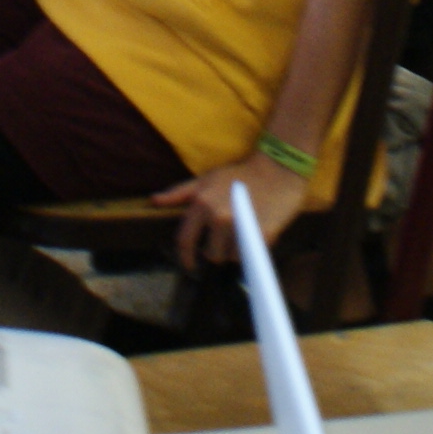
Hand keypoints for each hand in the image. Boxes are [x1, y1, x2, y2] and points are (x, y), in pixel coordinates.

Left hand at [155, 154, 307, 266]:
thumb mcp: (207, 178)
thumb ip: (180, 192)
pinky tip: (255, 235)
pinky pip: (249, 256)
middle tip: (227, 239)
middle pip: (211, 254)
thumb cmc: (240, 173)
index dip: (185, 257)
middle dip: (217, 250)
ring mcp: (240, 226)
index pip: (185, 240)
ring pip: (230, 257)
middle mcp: (218, 216)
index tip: (189, 266)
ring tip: (242, 234)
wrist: (278, 167)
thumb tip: (154, 200)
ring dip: (235, 251)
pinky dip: (250, 250)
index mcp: (201, 203)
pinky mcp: (261, 234)